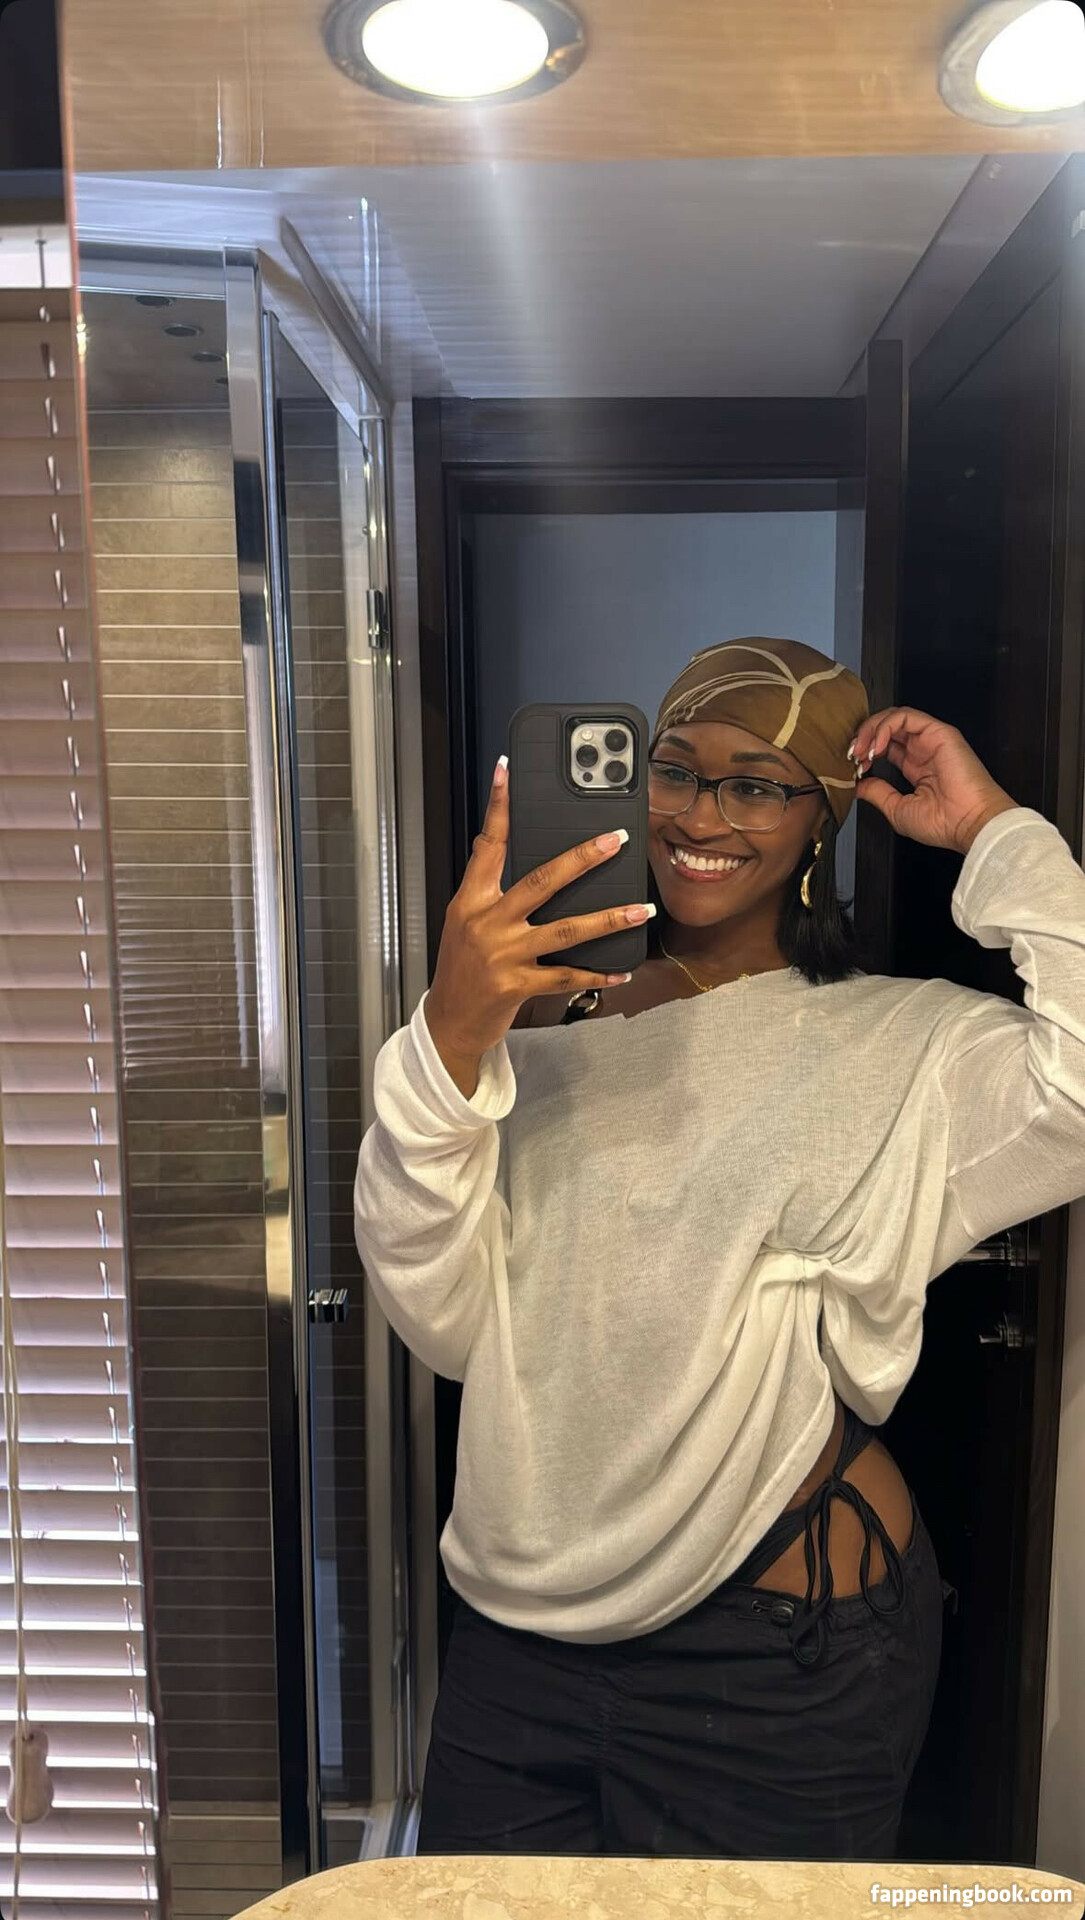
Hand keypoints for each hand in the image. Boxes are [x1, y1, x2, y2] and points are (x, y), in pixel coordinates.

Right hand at [424, 756, 652, 1089]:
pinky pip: (567, 975)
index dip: (499, 805)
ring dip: (609, 918)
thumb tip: (533, 863)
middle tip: (614, 840)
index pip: (489, 843)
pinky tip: (622, 968)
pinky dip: (598, 973)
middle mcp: (487, 921)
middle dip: (582, 858)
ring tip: (641, 909)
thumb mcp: (467, 923)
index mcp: (472, 899)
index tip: (507, 769)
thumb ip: (493, 893)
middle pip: (541, 880)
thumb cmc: (463, 969)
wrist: (448, 1022)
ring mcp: (503, 954)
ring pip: (565, 929)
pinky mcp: (517, 985)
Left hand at [849, 707, 1017, 854]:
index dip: (864, 751)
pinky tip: (877, 746)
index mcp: (916, 767)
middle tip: (852, 754)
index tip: (853, 768)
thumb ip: (877, 793)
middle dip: (863, 737)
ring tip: (861, 750)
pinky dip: (885, 726)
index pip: (885, 746)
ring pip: (893, 717)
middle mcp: (922, 750)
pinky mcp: (939, 732)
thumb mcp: (898, 809)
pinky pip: (906, 716)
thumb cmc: (944, 822)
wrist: (969, 823)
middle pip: (886, 728)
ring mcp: (930, 739)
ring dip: (871, 729)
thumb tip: (857, 786)